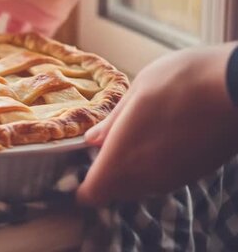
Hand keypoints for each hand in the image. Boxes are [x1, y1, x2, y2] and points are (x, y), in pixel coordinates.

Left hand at [76, 44, 237, 205]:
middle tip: (107, 144)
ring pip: (140, 186)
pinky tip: (162, 137)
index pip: (93, 193)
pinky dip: (154, 166)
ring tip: (136, 135)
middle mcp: (147, 176)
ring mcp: (174, 178)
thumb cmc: (182, 81)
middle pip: (115, 191)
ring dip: (131, 170)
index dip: (83, 187)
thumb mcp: (137, 92)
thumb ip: (112, 123)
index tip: (80, 170)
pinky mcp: (196, 173)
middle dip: (106, 175)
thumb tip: (92, 140)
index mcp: (123, 158)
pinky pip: (163, 179)